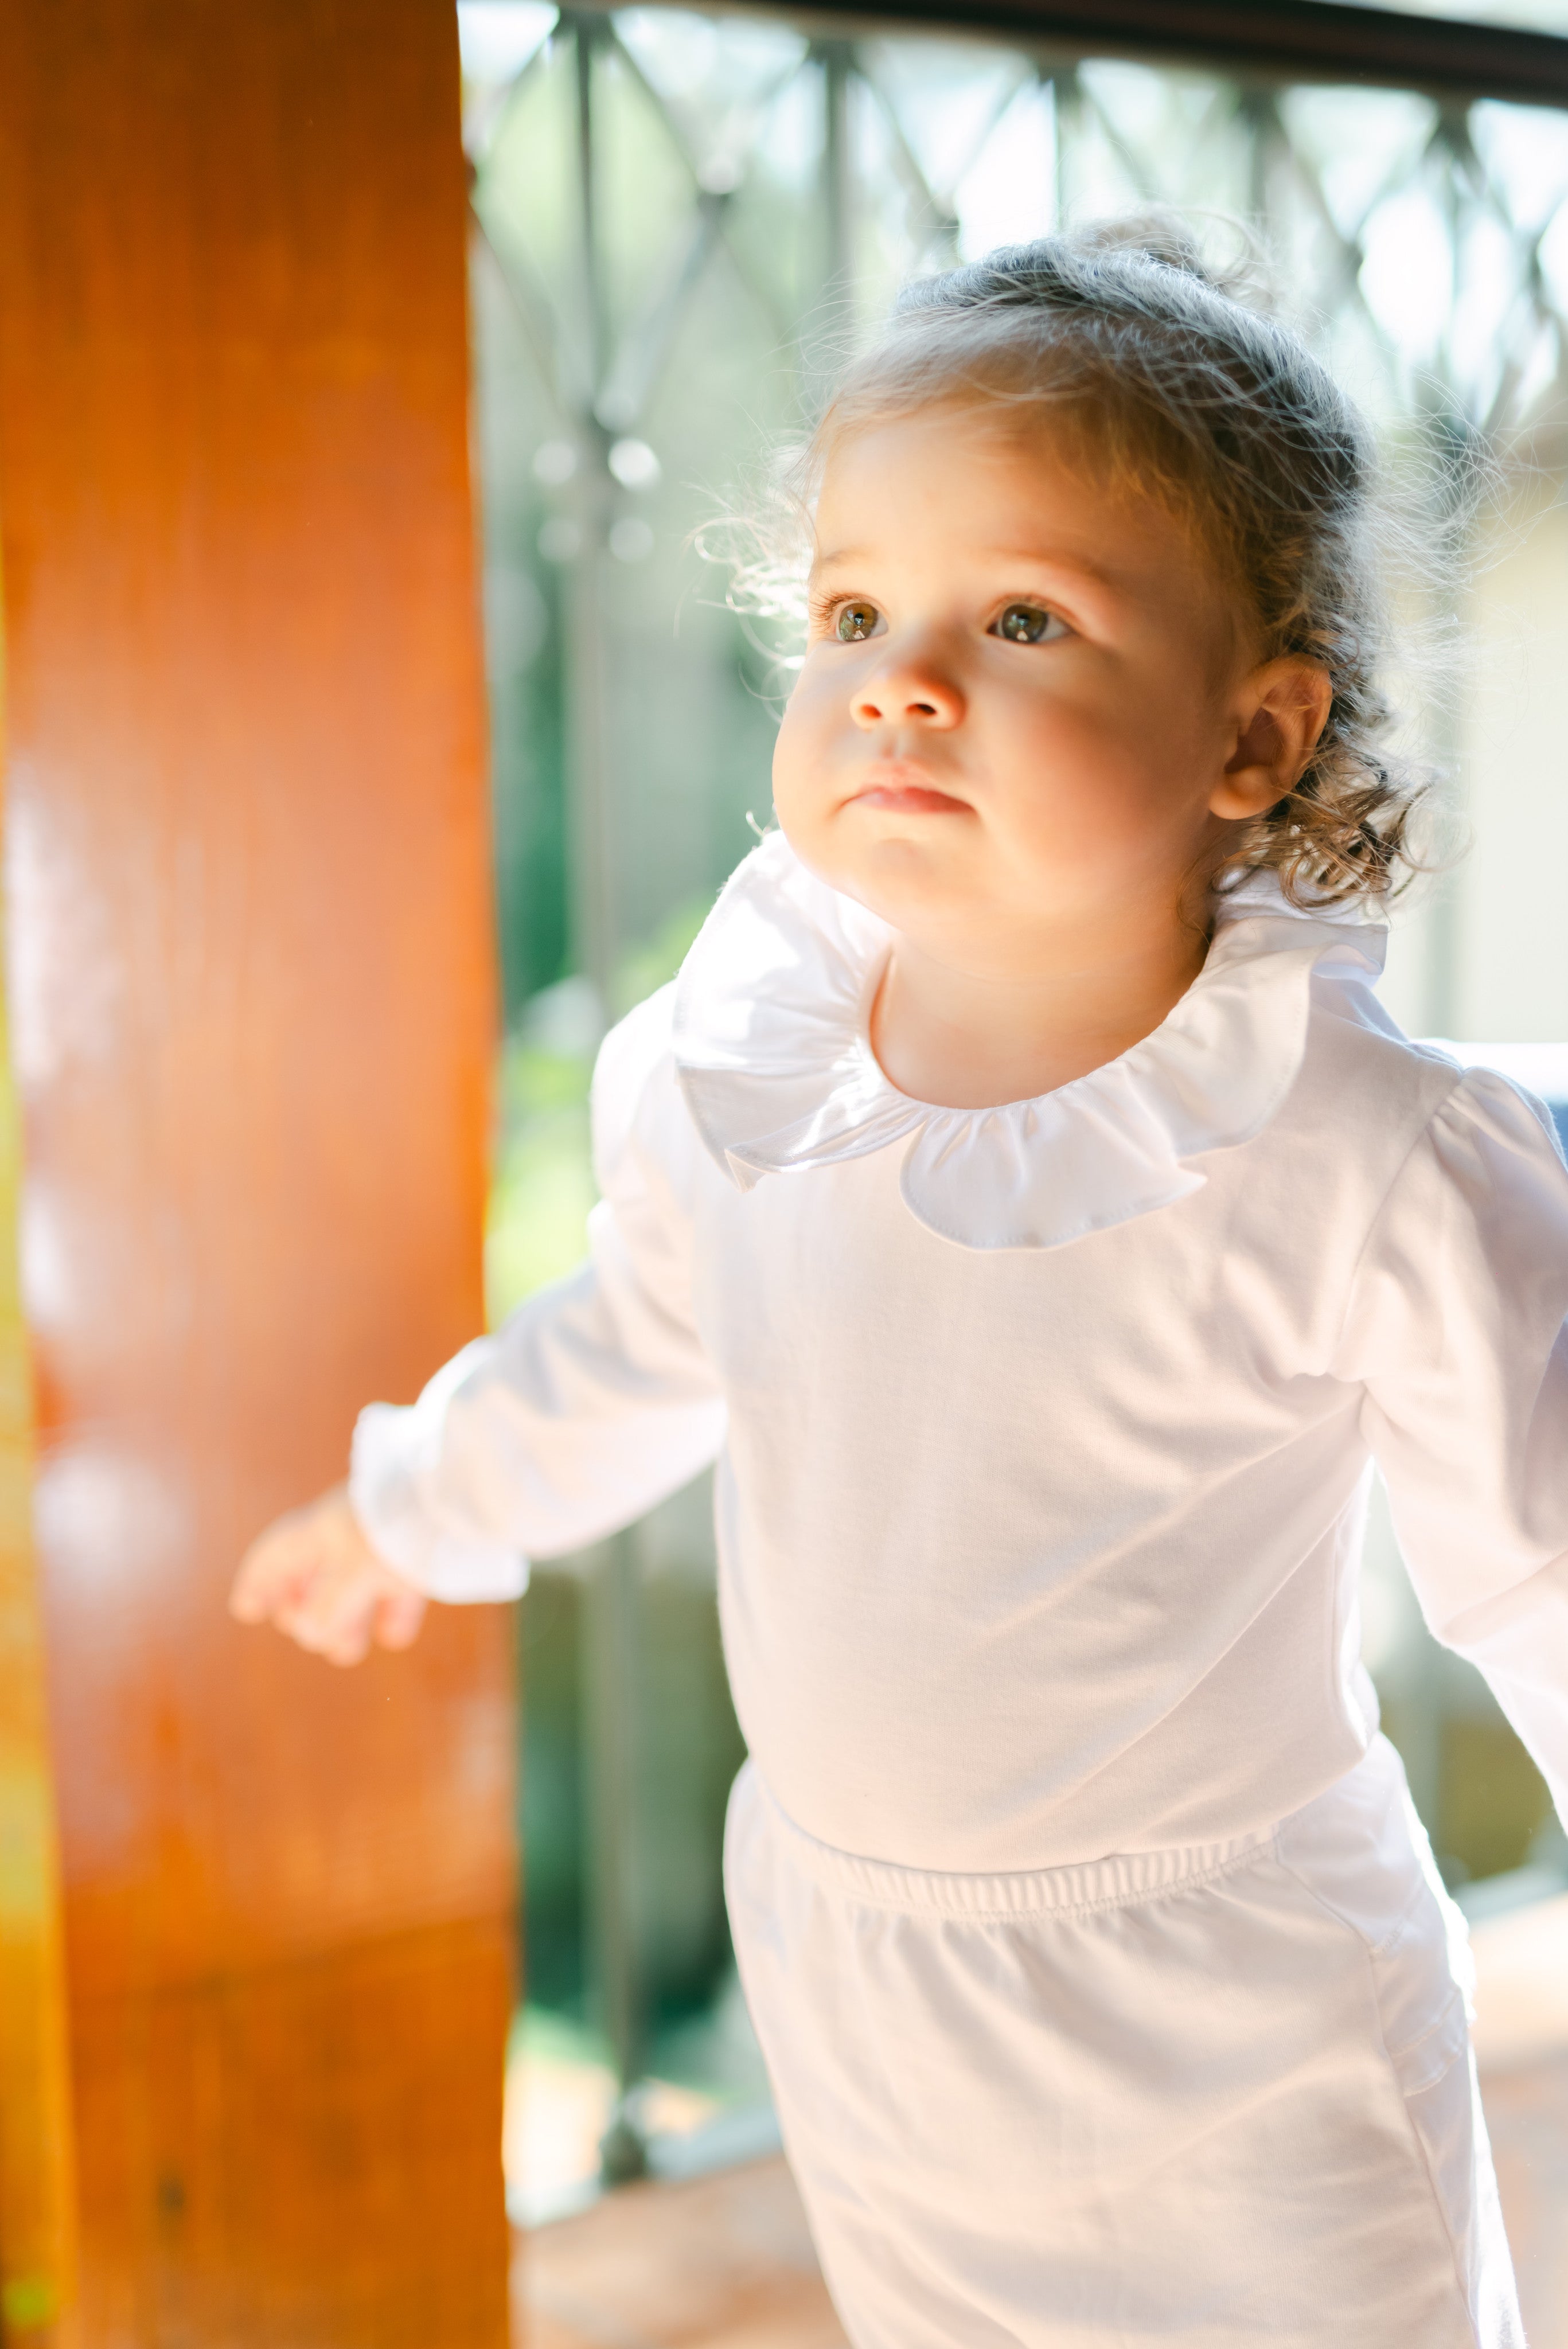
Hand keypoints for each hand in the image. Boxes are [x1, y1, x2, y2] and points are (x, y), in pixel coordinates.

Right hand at [229, 1484, 427, 1664]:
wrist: (456, 1494)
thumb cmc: (394, 1526)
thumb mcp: (353, 1571)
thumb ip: (328, 1607)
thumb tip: (312, 1634)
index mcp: (319, 1529)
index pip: (275, 1555)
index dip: (258, 1581)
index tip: (246, 1610)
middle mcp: (346, 1534)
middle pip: (312, 1575)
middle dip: (303, 1608)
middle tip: (302, 1629)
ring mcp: (381, 1545)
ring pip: (353, 1587)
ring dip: (346, 1620)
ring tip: (346, 1652)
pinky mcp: (417, 1556)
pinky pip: (396, 1590)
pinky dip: (391, 1613)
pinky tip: (393, 1635)